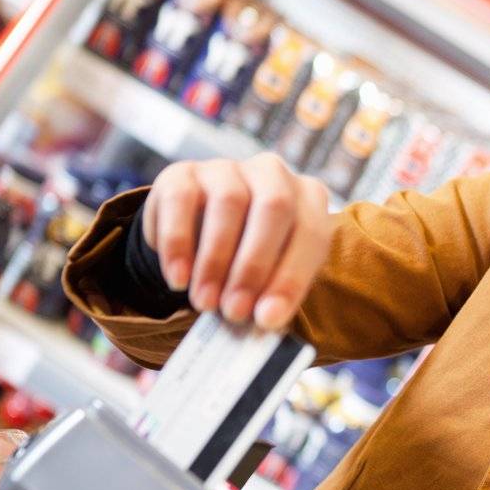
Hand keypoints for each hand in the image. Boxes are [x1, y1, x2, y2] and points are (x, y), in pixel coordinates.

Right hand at [142, 153, 330, 329]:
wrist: (200, 232)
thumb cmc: (251, 259)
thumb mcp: (272, 274)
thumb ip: (273, 293)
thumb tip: (266, 320)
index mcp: (308, 198)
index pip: (311, 233)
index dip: (291, 278)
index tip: (268, 318)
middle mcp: (273, 174)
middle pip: (274, 208)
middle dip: (254, 267)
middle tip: (234, 310)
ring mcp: (227, 169)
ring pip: (229, 203)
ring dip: (215, 260)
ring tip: (205, 302)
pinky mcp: (182, 173)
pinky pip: (180, 202)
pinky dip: (178, 245)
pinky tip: (179, 279)